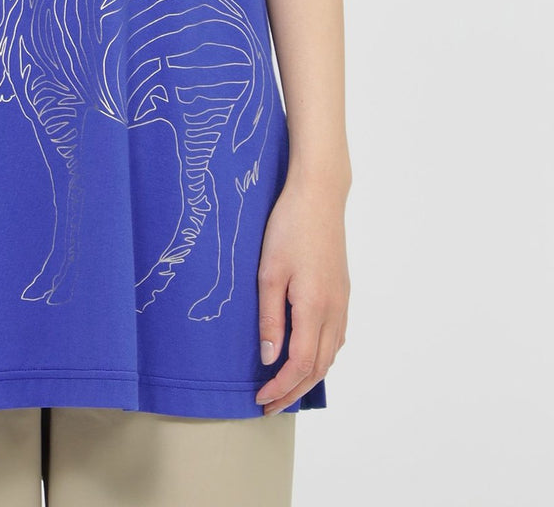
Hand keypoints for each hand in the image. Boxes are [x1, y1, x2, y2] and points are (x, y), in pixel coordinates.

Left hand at [254, 174, 349, 413]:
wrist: (319, 197)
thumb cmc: (289, 228)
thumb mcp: (269, 272)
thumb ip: (270, 318)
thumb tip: (270, 358)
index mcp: (314, 308)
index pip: (300, 364)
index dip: (280, 387)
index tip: (260, 398)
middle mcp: (334, 310)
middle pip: (319, 367)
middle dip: (294, 391)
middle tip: (270, 406)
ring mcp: (342, 301)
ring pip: (331, 354)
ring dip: (309, 376)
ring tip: (286, 388)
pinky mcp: (342, 291)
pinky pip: (336, 337)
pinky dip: (322, 356)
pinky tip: (308, 356)